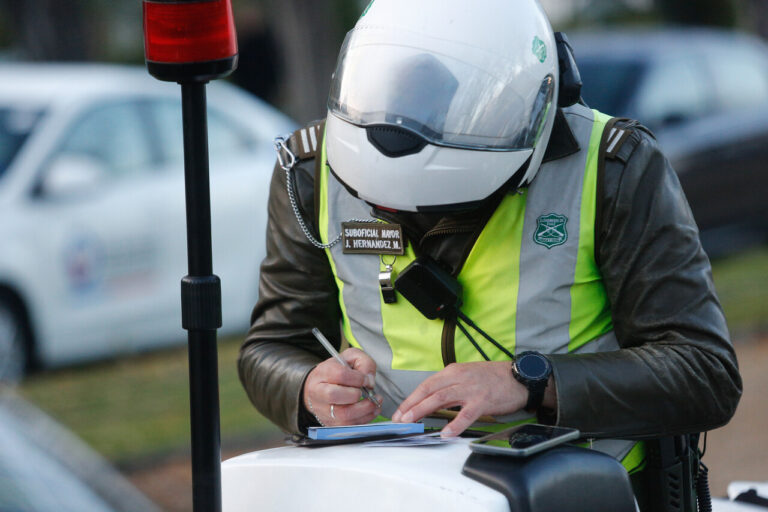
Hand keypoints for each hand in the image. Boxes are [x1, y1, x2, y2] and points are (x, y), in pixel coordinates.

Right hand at [303, 347, 381, 425]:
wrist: (319, 387)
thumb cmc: (336, 372)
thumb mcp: (350, 358)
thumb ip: (364, 362)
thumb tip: (370, 381)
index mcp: (323, 373)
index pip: (340, 375)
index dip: (358, 378)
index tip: (366, 380)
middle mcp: (318, 392)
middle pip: (334, 395)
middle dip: (356, 394)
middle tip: (368, 392)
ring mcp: (323, 410)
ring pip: (342, 415)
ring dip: (364, 410)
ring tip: (375, 402)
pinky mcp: (330, 423)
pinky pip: (348, 426)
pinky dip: (364, 419)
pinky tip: (371, 410)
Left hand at [391, 361, 527, 436]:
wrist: (518, 377)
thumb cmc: (493, 378)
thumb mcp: (467, 375)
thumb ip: (450, 386)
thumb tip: (431, 401)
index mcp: (453, 371)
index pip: (426, 385)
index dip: (411, 399)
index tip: (400, 411)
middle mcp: (458, 377)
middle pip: (428, 391)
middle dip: (411, 406)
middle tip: (399, 419)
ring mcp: (470, 389)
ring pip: (440, 399)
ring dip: (422, 411)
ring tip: (412, 423)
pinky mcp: (482, 401)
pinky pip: (465, 414)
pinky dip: (454, 424)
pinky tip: (445, 433)